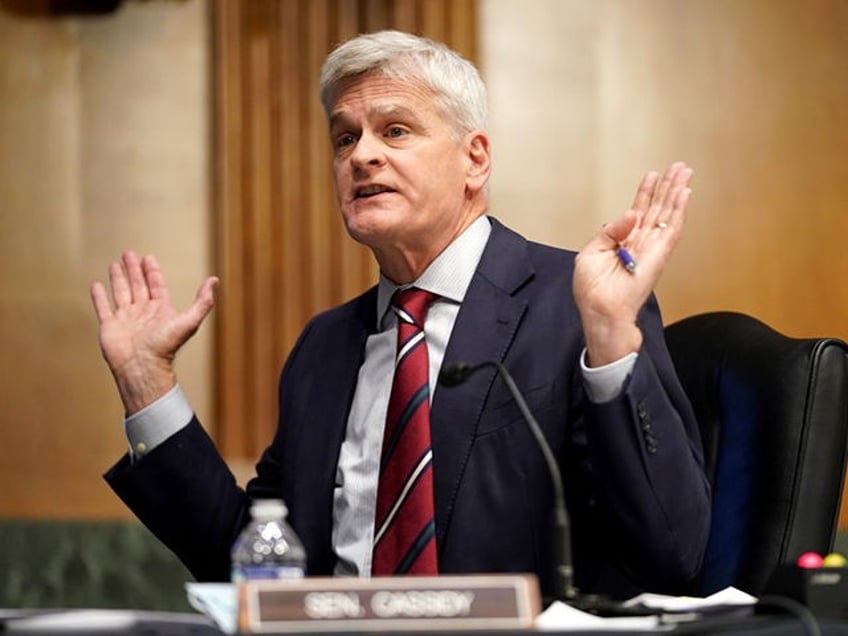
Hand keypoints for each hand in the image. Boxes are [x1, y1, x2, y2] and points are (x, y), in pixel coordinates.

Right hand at [90, 251, 217, 414]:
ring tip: (115, 264)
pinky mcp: (109, 326)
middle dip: (133, 269)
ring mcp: (125, 318)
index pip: (156, 285)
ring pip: (120, 292)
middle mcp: (142, 312)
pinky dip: (99, 296)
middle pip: (137, 285)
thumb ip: (202, 301)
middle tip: (129, 253)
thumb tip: (215, 280)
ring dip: (118, 278)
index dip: (152, 271)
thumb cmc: (165, 346)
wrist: (142, 366)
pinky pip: (103, 307)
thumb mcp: (189, 321)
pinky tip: (96, 285)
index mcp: (160, 310)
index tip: (148, 257)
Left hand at [574, 162, 692, 365]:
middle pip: (657, 208)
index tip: (652, 176)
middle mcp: (640, 243)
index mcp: (622, 242)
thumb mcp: (591, 253)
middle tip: (678, 167)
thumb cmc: (593, 290)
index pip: (638, 211)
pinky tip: (685, 194)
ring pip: (668, 213)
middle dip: (667, 186)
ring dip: (677, 192)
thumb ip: (610, 231)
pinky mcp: (660, 254)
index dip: (645, 192)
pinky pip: (672, 228)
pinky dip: (679, 210)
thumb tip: (631, 214)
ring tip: (685, 172)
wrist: (601, 310)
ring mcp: (652, 247)